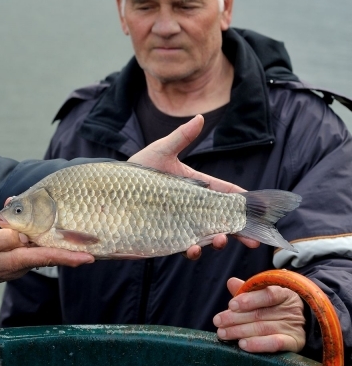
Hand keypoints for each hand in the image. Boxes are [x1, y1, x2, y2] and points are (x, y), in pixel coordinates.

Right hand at [0, 228, 93, 298]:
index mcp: (13, 261)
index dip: (70, 256)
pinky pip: (22, 248)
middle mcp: (17, 266)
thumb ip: (4, 237)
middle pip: (46, 251)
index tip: (89, 258)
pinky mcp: (6, 263)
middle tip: (80, 229)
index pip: (48, 257)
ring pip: (34, 247)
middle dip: (61, 239)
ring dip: (41, 232)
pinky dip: (25, 234)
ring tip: (41, 210)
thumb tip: (25, 234)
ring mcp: (12, 266)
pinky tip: (17, 221)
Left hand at [128, 114, 259, 255]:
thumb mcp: (160, 152)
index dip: (242, 202)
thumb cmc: (135, 170)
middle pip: (221, 219)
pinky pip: (182, 246)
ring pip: (206, 236)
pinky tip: (192, 247)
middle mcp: (189, 207)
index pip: (224, 194)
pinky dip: (191, 248)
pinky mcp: (164, 236)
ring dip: (217, 241)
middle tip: (251, 240)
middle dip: (238, 231)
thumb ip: (181, 137)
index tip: (258, 210)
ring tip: (219, 240)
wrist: (108, 192)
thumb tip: (200, 117)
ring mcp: (178, 223)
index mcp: (194, 187)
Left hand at [213, 277, 305, 352]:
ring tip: (223, 333)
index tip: (231, 305)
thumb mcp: (261, 296)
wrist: (300, 325)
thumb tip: (231, 282)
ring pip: (263, 328)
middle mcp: (290, 310)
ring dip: (240, 332)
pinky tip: (243, 344)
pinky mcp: (294, 343)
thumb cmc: (272, 307)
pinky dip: (258, 344)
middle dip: (235, 318)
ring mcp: (294, 327)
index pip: (268, 294)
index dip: (249, 299)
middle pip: (260, 314)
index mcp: (283, 294)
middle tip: (218, 321)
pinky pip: (276, 344)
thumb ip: (247, 291)